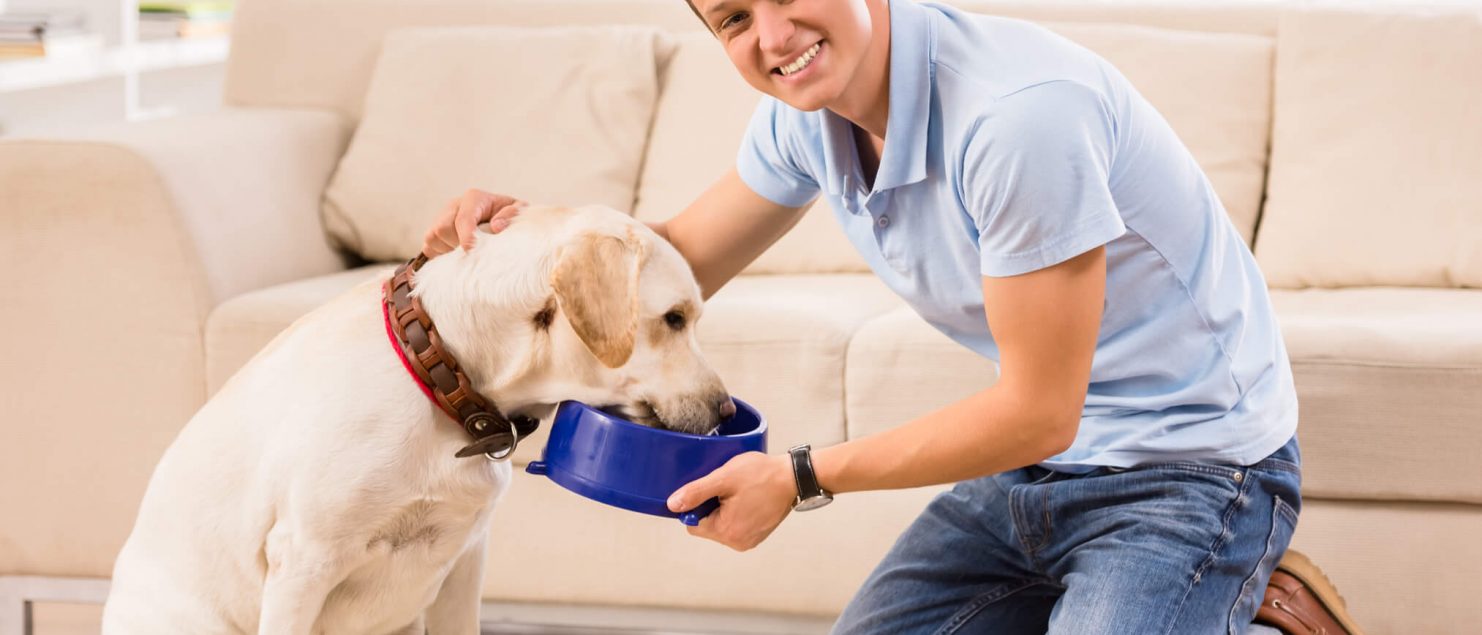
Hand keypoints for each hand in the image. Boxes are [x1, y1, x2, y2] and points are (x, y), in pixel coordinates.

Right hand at [421, 188, 526, 256]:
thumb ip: (512, 214)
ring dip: (448, 251)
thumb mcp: (519, 211)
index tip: (471, 250)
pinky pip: (428, 246)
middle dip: (457, 244)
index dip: (465, 236)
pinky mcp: (434, 231)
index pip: (463, 218)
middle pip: (443, 228)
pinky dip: (440, 255)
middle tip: (475, 252)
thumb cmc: (510, 217)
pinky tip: (457, 256)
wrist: (501, 220)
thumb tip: (496, 226)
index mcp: (474, 198)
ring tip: (467, 253)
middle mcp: (454, 205)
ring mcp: (441, 217)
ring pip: (432, 237)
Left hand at [666, 452, 796, 550]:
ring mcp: (749, 540)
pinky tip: (747, 498)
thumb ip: (696, 492)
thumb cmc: (762, 475)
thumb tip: (672, 505)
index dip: (696, 505)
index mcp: (727, 532)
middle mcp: (738, 542)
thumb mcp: (724, 478)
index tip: (710, 490)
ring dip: (724, 509)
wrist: (793, 476)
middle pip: (707, 526)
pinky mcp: (757, 535)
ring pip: (722, 525)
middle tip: (727, 489)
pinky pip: (736, 525)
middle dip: (711, 506)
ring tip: (740, 492)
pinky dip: (737, 512)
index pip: (693, 525)